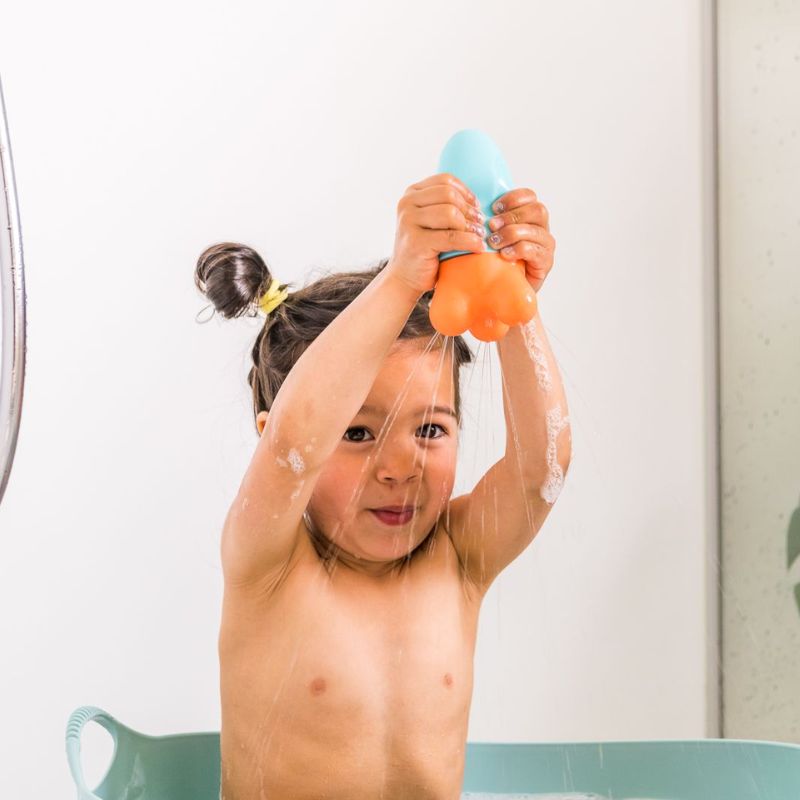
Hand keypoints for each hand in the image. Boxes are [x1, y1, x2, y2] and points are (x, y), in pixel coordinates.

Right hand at [385, 173, 485, 295]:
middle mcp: (407, 204)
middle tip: (480, 223)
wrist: (405, 277)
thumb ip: (445, 205)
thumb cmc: (424, 248)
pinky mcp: (416, 242)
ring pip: (450, 213)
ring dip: (470, 225)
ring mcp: (409, 222)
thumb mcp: (430, 221)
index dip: (465, 192)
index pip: (445, 180)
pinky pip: (451, 237)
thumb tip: (477, 201)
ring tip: (479, 235)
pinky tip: (478, 247)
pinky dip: (469, 241)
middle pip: (449, 195)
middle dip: (469, 210)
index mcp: (411, 194)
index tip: (476, 206)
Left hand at [485, 189, 555, 292]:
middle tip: (491, 225)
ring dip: (512, 233)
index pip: (529, 196)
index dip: (512, 198)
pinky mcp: (545, 262)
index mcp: (529, 216)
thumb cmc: (498, 260)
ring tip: (494, 242)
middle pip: (537, 210)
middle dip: (511, 216)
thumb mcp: (492, 237)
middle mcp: (541, 228)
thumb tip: (471, 208)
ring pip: (535, 230)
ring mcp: (546, 245)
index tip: (493, 207)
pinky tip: (504, 255)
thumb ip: (490, 222)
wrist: (507, 289)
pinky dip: (518, 250)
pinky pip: (535, 250)